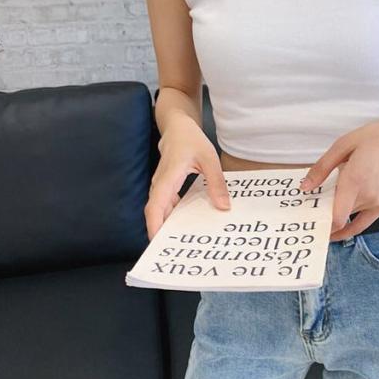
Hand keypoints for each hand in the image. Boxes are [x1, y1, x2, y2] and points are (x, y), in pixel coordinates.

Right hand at [145, 113, 230, 240]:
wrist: (178, 127)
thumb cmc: (190, 139)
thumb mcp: (209, 159)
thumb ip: (216, 182)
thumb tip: (223, 206)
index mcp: (167, 178)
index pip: (155, 208)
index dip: (155, 227)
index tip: (160, 244)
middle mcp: (160, 185)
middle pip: (156, 214)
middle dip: (163, 233)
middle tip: (178, 251)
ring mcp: (162, 186)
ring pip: (161, 211)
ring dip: (170, 225)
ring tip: (186, 242)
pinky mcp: (167, 187)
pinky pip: (168, 205)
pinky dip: (176, 215)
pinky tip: (190, 222)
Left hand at [300, 110, 378, 241]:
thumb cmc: (376, 138)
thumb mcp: (342, 145)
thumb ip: (322, 168)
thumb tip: (305, 187)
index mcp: (355, 179)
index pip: (337, 217)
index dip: (321, 223)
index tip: (307, 219)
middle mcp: (367, 195)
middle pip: (338, 217)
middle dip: (322, 214)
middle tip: (308, 208)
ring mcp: (377, 203)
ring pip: (348, 218)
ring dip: (334, 216)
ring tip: (321, 207)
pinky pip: (362, 224)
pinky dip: (348, 229)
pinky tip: (337, 231)